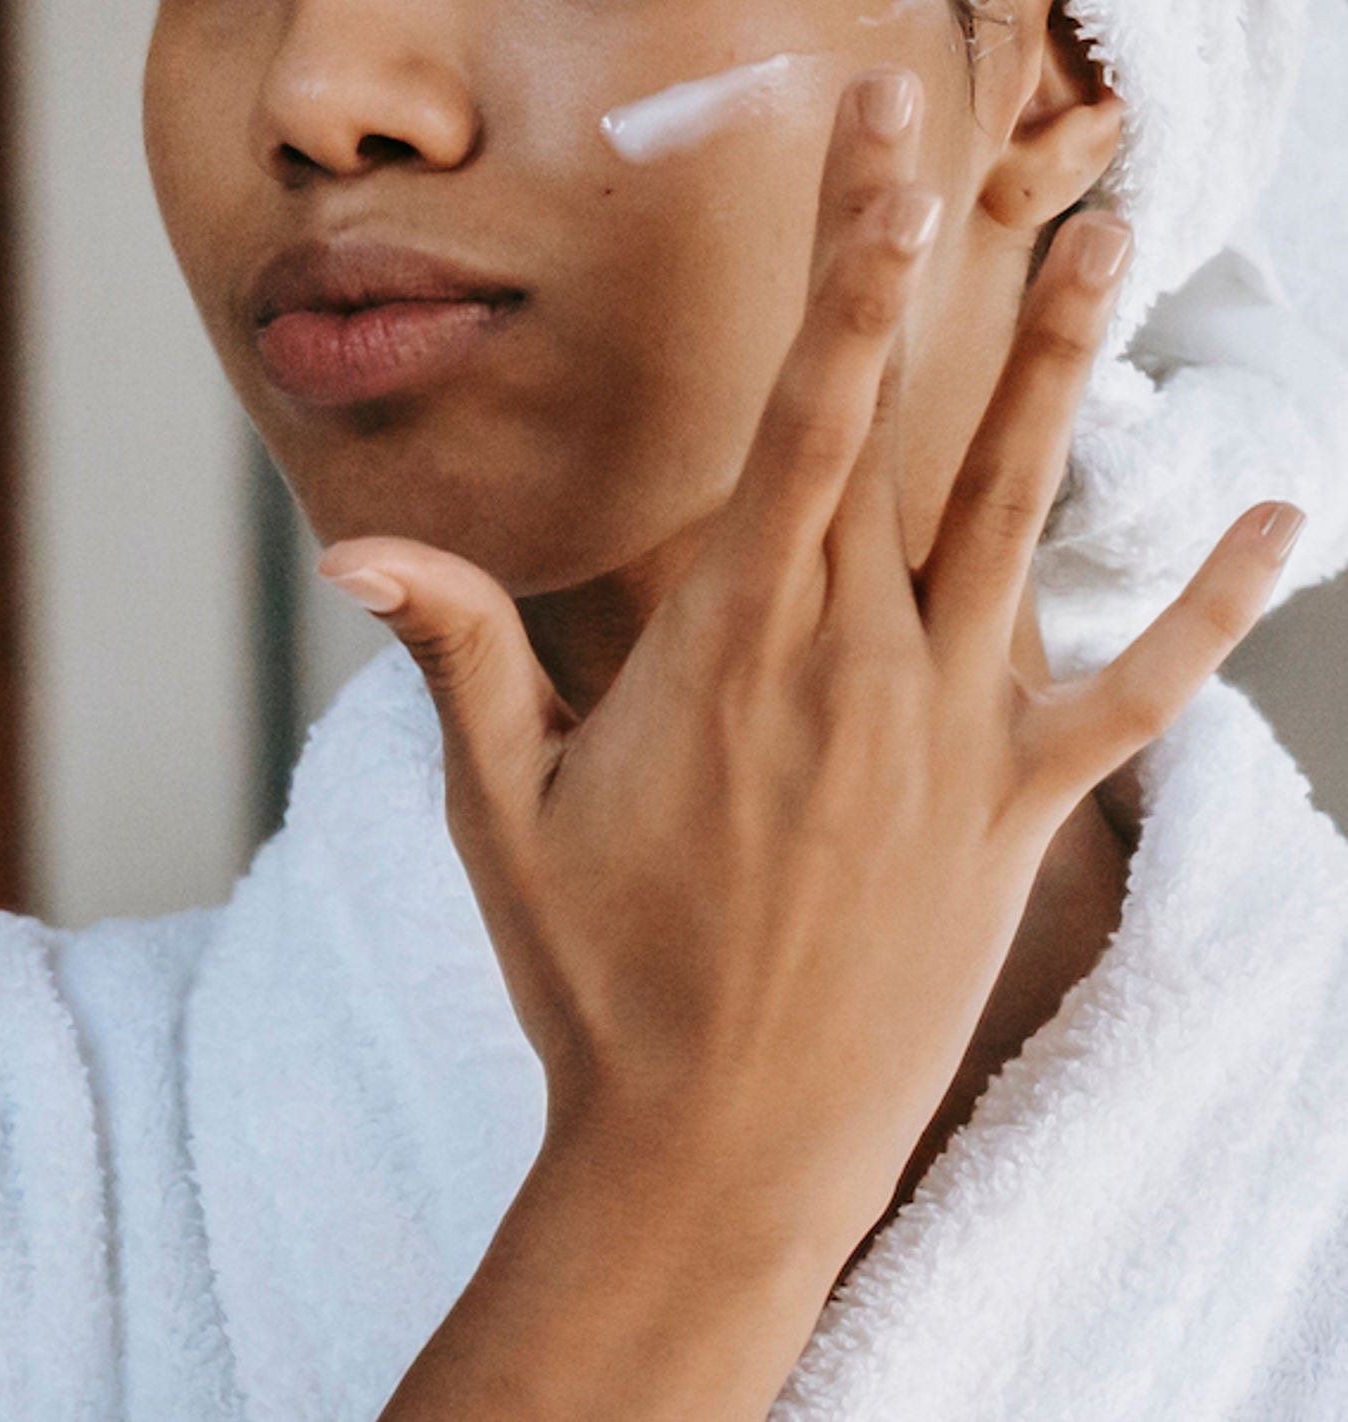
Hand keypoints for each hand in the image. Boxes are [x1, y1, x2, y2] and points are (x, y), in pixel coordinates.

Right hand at [319, 66, 1302, 1273]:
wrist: (723, 1150)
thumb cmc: (603, 982)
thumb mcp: (503, 818)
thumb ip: (460, 661)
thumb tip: (357, 551)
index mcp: (736, 647)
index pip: (806, 414)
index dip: (842, 268)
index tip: (866, 148)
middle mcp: (861, 665)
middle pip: (912, 431)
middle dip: (929, 267)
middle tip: (962, 138)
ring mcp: (953, 738)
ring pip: (1023, 519)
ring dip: (1067, 374)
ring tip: (1106, 239)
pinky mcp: (1014, 818)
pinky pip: (1134, 693)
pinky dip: (1208, 607)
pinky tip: (1275, 520)